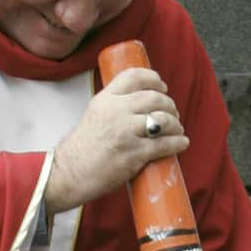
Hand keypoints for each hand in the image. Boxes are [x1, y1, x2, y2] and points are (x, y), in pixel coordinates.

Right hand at [45, 68, 189, 212]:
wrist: (69, 173)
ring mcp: (126, 132)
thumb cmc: (82, 148)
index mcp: (105, 99)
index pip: (134, 76)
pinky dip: (178, 143)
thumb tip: (142, 102)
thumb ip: (115, 105)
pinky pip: (165, 144)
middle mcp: (116, 111)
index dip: (154, 79)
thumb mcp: (94, 114)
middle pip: (155, 97)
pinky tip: (181, 143)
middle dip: (170, 105)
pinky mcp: (134, 154)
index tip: (162, 87)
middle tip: (173, 114)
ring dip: (176, 124)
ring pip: (164, 119)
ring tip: (177, 130)